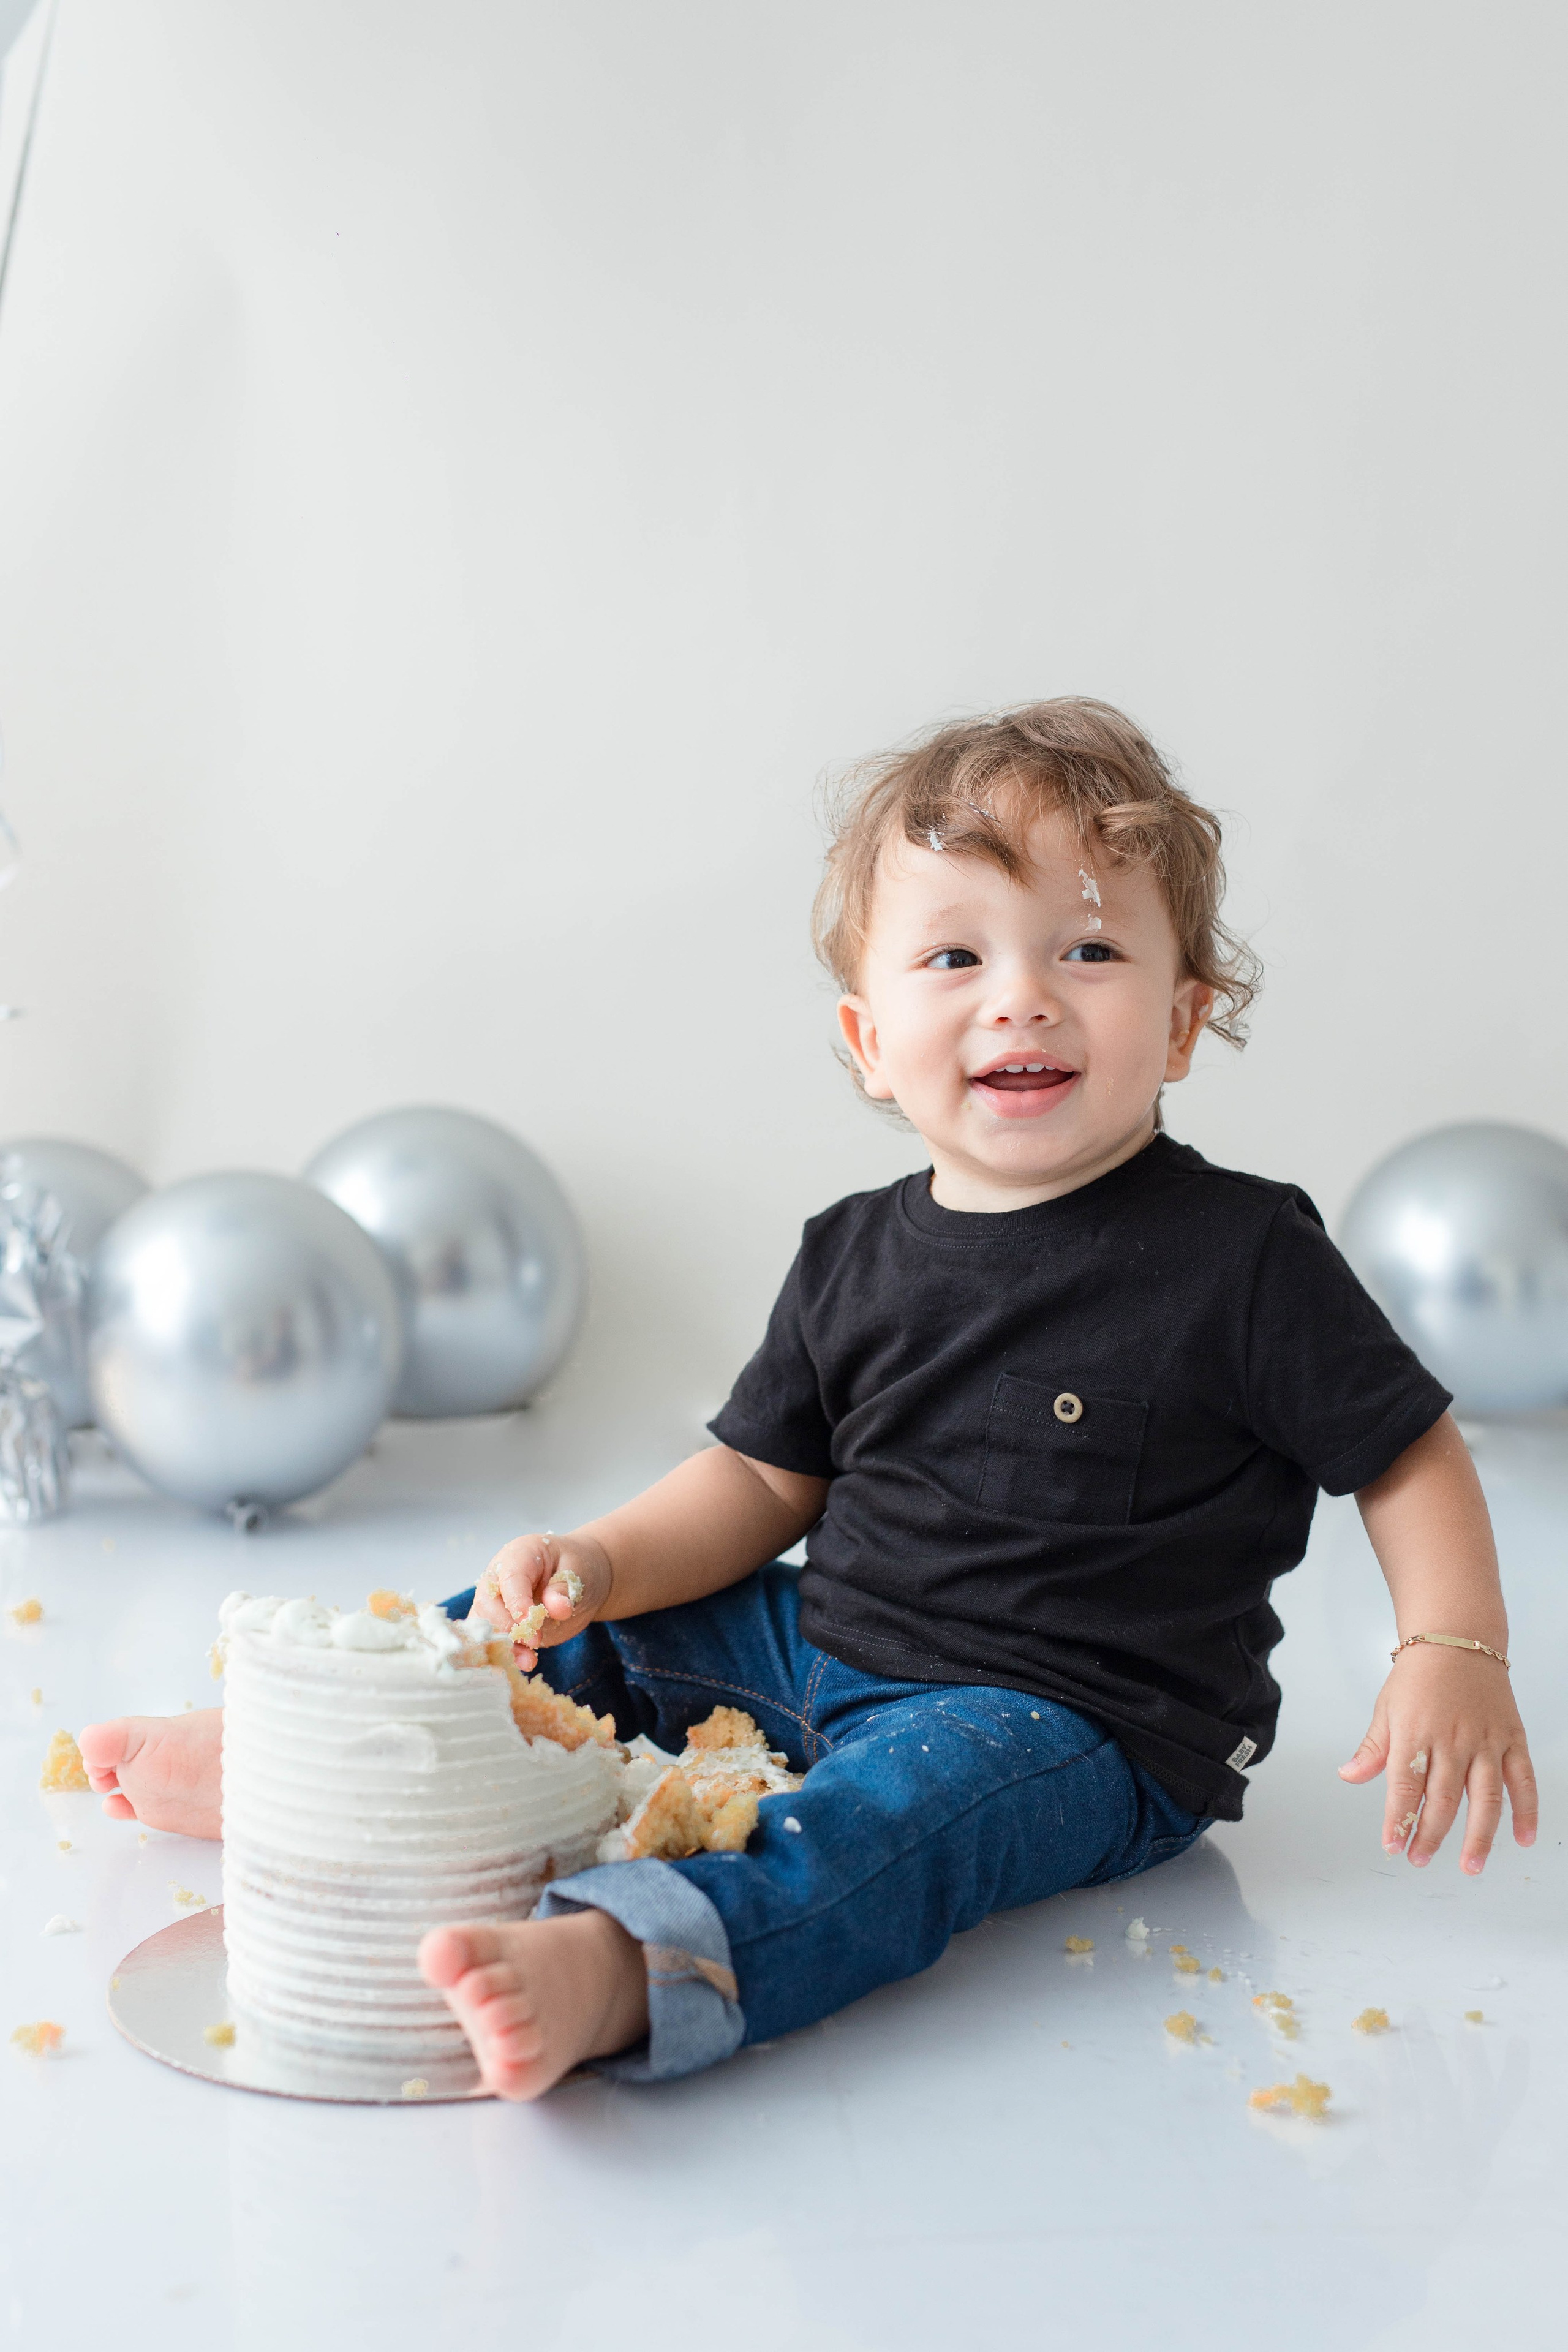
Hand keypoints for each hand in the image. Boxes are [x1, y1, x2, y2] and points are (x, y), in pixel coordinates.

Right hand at [471, 1531, 610, 1668]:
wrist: (580, 1579)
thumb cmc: (577, 1567)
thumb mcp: (578, 1570)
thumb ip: (564, 1588)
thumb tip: (557, 1608)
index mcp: (518, 1555)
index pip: (509, 1579)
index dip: (517, 1602)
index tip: (530, 1622)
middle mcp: (499, 1579)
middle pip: (487, 1605)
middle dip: (508, 1627)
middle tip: (536, 1640)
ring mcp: (498, 1604)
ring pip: (484, 1627)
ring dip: (503, 1646)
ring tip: (528, 1660)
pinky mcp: (504, 1627)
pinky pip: (494, 1643)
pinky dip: (506, 1656)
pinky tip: (525, 1663)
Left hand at [1337, 1644, 1537, 1873]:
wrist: (1458, 1641)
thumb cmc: (1418, 1676)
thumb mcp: (1386, 1708)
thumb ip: (1373, 1748)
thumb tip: (1348, 1776)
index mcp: (1416, 1732)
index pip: (1405, 1786)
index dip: (1398, 1820)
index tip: (1392, 1846)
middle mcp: (1452, 1739)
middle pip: (1443, 1799)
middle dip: (1430, 1835)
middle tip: (1419, 1859)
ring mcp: (1486, 1741)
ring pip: (1485, 1798)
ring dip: (1478, 1837)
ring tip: (1470, 1866)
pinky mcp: (1512, 1739)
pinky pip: (1523, 1780)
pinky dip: (1526, 1811)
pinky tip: (1522, 1838)